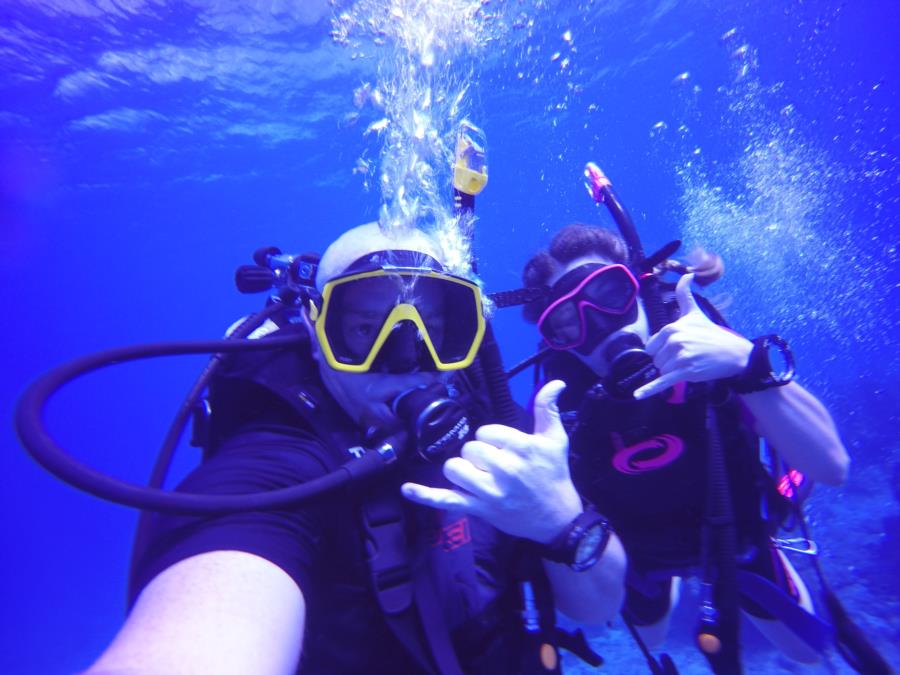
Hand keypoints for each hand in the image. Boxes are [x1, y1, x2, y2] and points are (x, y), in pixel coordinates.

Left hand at [401, 380, 581, 543]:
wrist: (557, 518)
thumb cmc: (554, 475)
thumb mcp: (555, 440)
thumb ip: (548, 409)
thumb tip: (554, 382)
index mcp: (521, 449)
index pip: (486, 432)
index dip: (493, 438)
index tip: (506, 448)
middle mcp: (503, 470)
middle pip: (469, 449)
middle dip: (479, 454)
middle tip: (497, 464)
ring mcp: (488, 492)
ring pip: (455, 468)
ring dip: (463, 469)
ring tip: (480, 475)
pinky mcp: (478, 509)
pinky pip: (445, 500)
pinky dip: (425, 495)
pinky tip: (407, 489)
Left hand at [633, 273, 752, 399]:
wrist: (733, 353)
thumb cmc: (711, 333)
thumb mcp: (695, 312)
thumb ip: (685, 294)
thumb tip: (686, 275)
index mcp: (671, 328)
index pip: (652, 346)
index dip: (663, 350)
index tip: (679, 348)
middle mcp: (673, 341)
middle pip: (655, 359)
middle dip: (667, 361)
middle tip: (687, 356)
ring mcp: (678, 358)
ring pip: (661, 371)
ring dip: (672, 371)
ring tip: (690, 363)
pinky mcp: (684, 372)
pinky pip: (661, 382)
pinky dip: (649, 390)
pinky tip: (638, 395)